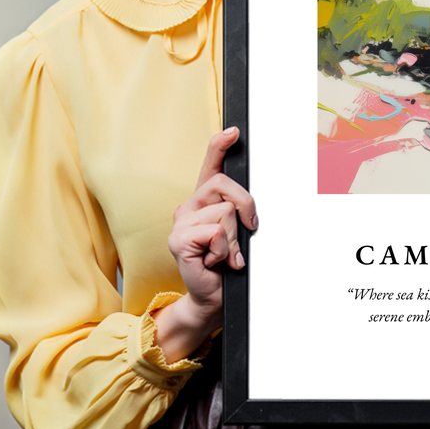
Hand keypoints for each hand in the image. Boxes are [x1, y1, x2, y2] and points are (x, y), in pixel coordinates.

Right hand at [153, 127, 257, 361]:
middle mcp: (189, 206)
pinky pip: (215, 232)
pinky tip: (215, 262)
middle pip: (225, 185)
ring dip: (234, 238)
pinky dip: (224, 250)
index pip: (210, 165)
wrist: (214, 296)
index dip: (220, 145)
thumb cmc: (227, 263)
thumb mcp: (239, 231)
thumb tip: (251, 203)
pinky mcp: (178, 240)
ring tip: (226, 254)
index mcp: (204, 200)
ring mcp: (181, 222)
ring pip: (225, 212)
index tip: (234, 131)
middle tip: (247, 231)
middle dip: (246, 207)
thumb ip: (240, 211)